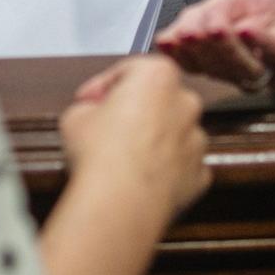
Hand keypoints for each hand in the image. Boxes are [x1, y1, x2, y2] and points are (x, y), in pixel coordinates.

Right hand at [59, 56, 210, 221]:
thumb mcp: (75, 116)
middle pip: (158, 99)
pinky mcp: (199, 174)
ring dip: (152, 141)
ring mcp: (196, 140)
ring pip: (173, 133)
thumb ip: (89, 107)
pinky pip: (181, 166)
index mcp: (158, 76)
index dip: (104, 86)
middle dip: (134, 111)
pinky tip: (139, 179)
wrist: (120, 203)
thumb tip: (91, 115)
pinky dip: (164, 170)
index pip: (131, 70)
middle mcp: (185, 103)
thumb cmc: (100, 155)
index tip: (89, 100)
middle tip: (106, 127)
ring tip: (121, 158)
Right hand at [154, 0, 274, 93]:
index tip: (167, 42)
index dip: (182, 56)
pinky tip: (247, 30)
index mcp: (232, 56)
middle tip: (190, 33)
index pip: (200, 65)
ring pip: (250, 72)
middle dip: (204, 52)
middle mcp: (254, 68)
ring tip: (214, 28)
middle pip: (222, 72)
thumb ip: (204, 15)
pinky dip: (264, 44)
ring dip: (230, 51)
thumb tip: (169, 36)